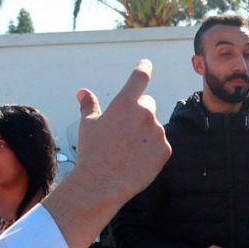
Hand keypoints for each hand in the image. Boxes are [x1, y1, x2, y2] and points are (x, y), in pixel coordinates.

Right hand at [70, 60, 170, 205]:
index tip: (146, 64)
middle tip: (123, 131)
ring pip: (154, 126)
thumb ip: (89, 105)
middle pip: (148, 104)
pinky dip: (151, 150)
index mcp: (125, 103)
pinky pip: (160, 144)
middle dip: (139, 112)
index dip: (144, 68)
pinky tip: (136, 160)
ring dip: (145, 133)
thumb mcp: (88, 125)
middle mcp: (145, 113)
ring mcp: (157, 132)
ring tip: (127, 151)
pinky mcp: (165, 150)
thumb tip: (82, 92)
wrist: (102, 184)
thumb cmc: (92, 152)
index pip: (140, 77)